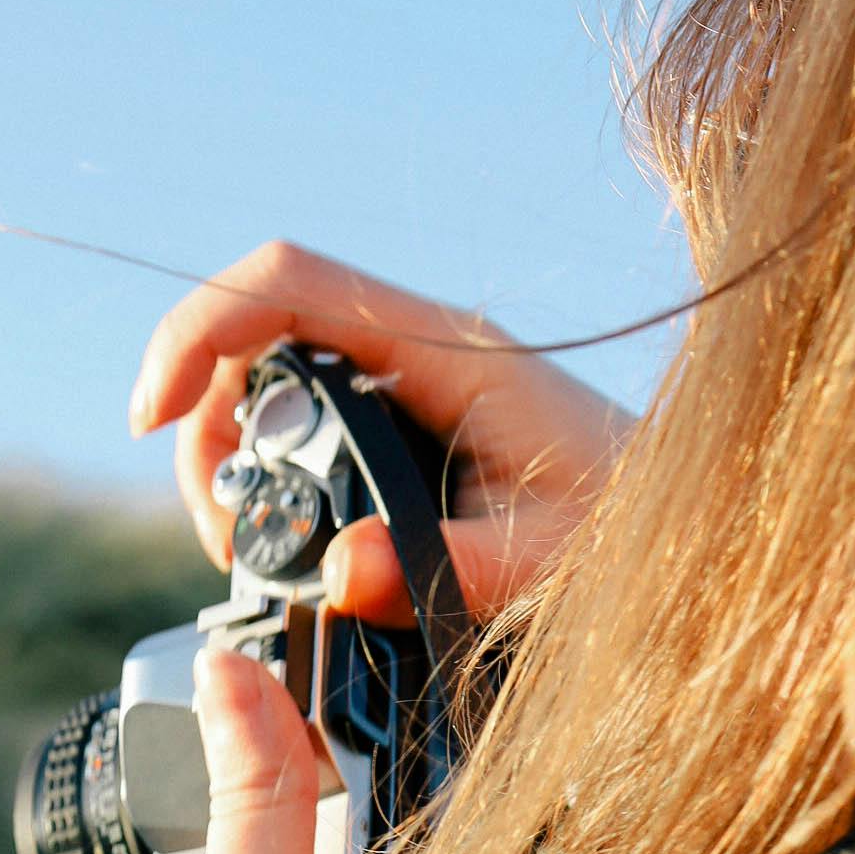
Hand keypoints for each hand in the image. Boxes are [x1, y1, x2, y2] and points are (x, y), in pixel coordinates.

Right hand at [130, 239, 632, 626]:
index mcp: (450, 350)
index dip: (199, 330)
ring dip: (233, 467)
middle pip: (255, 339)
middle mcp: (419, 353)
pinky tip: (287, 557)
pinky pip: (306, 437)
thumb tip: (341, 570)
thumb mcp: (556, 565)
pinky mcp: (407, 438)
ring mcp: (409, 391)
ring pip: (270, 393)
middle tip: (222, 540)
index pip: (289, 282)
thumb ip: (454, 567)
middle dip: (206, 430)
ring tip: (250, 561)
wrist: (703, 544)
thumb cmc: (646, 541)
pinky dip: (272, 490)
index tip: (151, 419)